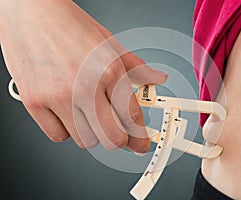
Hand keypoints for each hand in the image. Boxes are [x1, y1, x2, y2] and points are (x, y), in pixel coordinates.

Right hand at [1, 0, 166, 151]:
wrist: (31, 12)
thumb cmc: (69, 25)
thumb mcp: (111, 44)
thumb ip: (136, 67)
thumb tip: (157, 78)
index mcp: (109, 70)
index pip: (132, 117)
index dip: (140, 136)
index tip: (140, 143)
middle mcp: (84, 86)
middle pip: (112, 139)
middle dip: (119, 140)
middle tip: (119, 133)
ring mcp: (58, 97)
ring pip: (85, 141)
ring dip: (93, 134)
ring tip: (91, 116)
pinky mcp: (35, 102)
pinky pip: (58, 136)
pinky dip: (67, 131)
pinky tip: (69, 115)